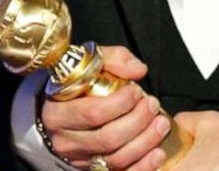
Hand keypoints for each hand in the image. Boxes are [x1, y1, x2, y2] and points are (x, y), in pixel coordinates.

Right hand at [40, 45, 169, 169]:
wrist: (61, 108)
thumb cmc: (77, 84)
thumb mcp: (90, 63)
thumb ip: (114, 59)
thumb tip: (138, 70)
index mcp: (57, 112)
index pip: (92, 112)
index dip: (121, 103)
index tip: (136, 90)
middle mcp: (65, 140)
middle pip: (107, 138)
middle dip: (137, 121)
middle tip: (152, 105)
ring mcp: (80, 159)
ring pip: (116, 158)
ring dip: (145, 141)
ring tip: (161, 123)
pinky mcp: (93, 170)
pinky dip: (143, 166)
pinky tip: (158, 153)